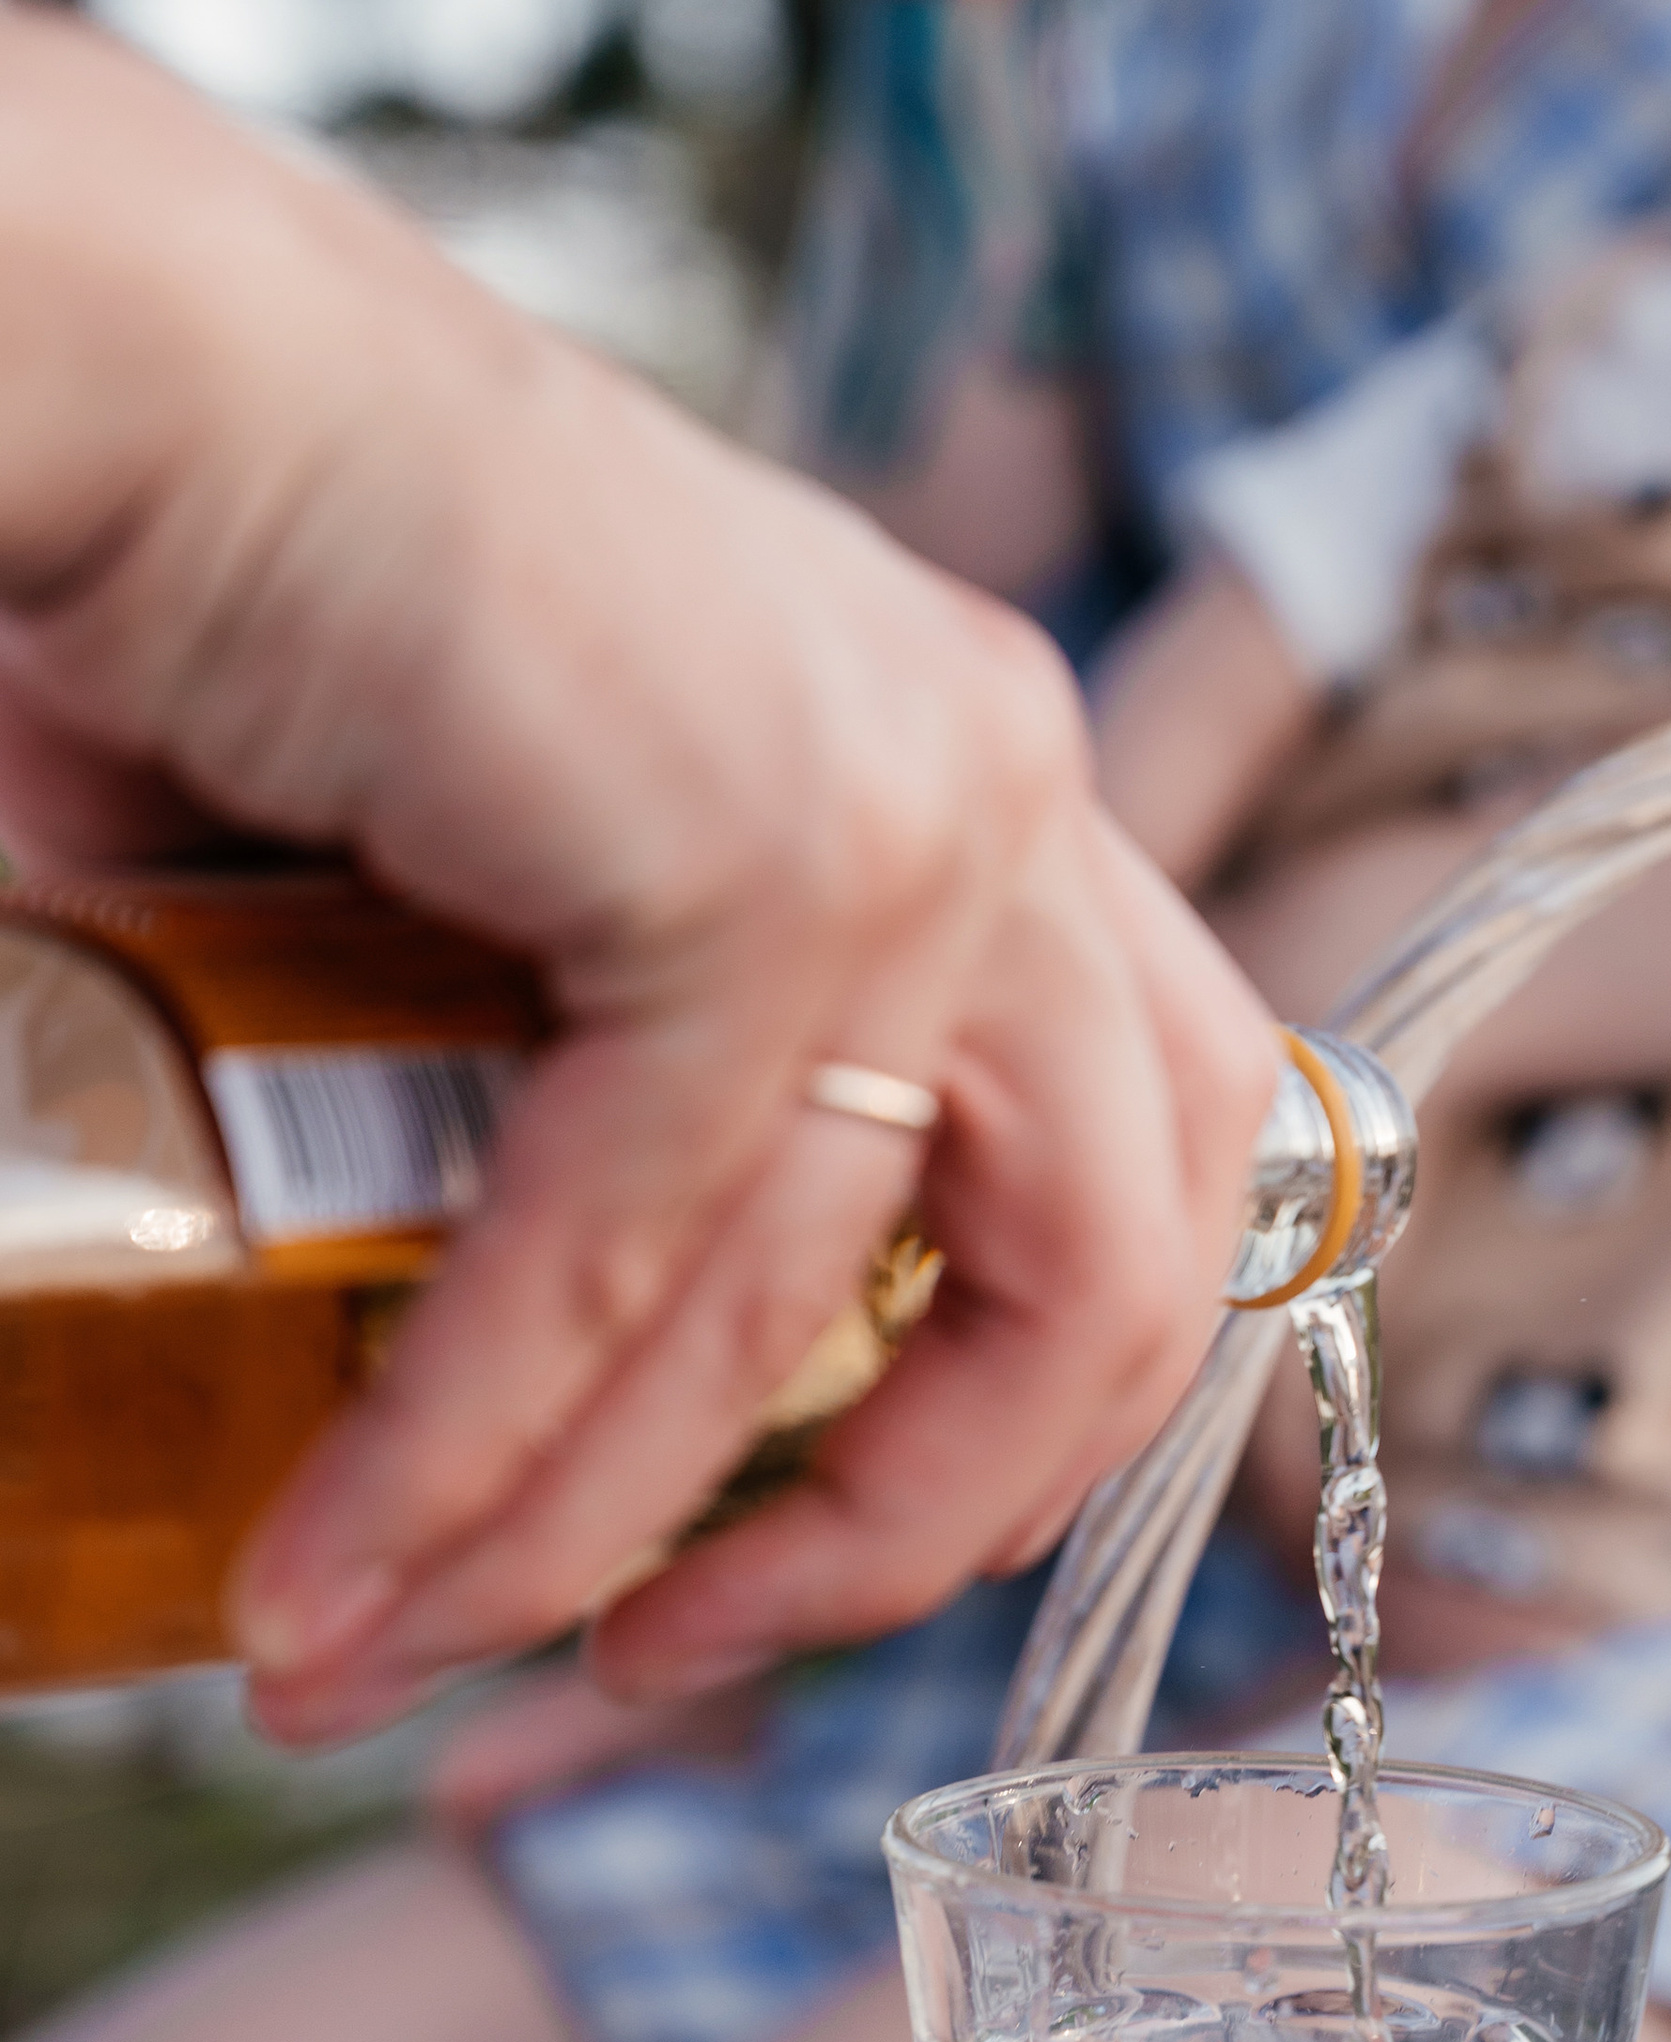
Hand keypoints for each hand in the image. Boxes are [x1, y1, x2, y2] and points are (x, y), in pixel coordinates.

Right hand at [0, 16, 1273, 1736]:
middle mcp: (1006, 786)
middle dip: (904, 1524)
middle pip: (1116, 1262)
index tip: (783, 1555)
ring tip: (385, 1659)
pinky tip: (345, 1565)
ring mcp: (919, 812)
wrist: (156, 380)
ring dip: (596, 1532)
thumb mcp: (547, 887)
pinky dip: (482, 1446)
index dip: (1014, 1415)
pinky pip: (640, 1257)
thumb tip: (556, 1384)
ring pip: (816, 1301)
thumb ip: (618, 1089)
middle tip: (665, 1661)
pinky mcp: (767, 855)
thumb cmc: (291, 613)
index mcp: (989, 782)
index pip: (1143, 1163)